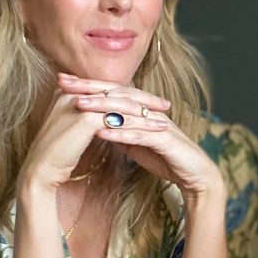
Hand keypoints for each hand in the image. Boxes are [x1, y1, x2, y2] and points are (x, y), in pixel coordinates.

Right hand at [19, 75, 171, 190]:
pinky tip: (154, 132)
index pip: (107, 89)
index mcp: (71, 93)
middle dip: (143, 99)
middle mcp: (74, 93)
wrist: (41, 172)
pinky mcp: (85, 119)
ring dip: (145, 112)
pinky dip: (139, 126)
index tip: (149, 103)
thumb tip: (105, 120)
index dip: (129, 95)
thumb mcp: (74, 132)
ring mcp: (79, 104)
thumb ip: (87, 119)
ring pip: (120, 104)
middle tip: (165, 104)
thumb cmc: (58, 157)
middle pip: (116, 91)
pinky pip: (120, 119)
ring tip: (165, 119)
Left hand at [59, 73, 225, 201]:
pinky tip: (101, 132)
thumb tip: (98, 126)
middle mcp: (149, 111)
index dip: (87, 85)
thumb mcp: (137, 143)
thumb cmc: (167, 158)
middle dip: (89, 88)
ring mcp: (157, 123)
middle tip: (63, 83)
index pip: (111, 92)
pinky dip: (120, 132)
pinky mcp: (165, 140)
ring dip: (101, 107)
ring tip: (77, 105)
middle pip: (116, 93)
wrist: (196, 175)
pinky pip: (139, 134)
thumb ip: (120, 132)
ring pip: (126, 110)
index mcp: (141, 109)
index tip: (61, 82)